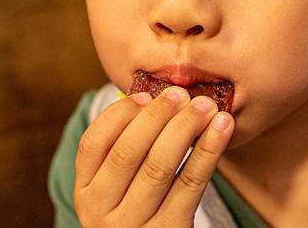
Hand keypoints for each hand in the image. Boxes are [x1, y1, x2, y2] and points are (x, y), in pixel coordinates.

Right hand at [73, 86, 234, 227]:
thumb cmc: (142, 208)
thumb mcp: (120, 187)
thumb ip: (128, 148)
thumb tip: (156, 97)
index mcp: (86, 191)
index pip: (93, 143)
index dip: (119, 114)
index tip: (146, 95)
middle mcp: (101, 211)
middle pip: (128, 152)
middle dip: (157, 116)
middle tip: (181, 93)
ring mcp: (134, 225)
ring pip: (159, 166)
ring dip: (185, 128)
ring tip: (206, 106)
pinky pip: (190, 183)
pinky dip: (208, 150)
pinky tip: (221, 128)